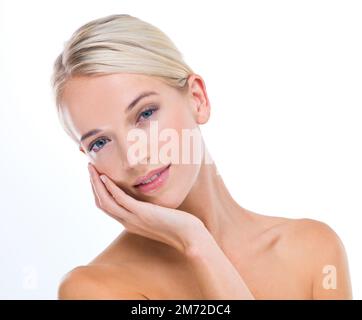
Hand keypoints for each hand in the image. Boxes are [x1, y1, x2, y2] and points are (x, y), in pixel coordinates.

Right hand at [88, 163, 203, 254]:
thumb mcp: (157, 215)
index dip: (97, 191)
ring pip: (106, 202)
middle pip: (101, 203)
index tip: (95, 176)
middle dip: (93, 184)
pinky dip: (110, 188)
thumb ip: (147, 208)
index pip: (106, 206)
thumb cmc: (178, 225)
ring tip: (91, 168)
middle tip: (89, 168)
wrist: (189, 237)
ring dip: (96, 184)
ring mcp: (133, 219)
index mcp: (129, 222)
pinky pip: (121, 200)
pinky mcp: (142, 213)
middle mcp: (127, 222)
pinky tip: (105, 177)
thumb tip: (147, 196)